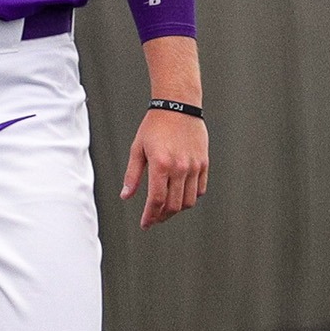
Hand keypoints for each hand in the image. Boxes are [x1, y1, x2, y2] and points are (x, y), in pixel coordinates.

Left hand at [121, 109, 208, 229]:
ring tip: (166, 207)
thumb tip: (126, 195)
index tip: (145, 224)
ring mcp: (194, 166)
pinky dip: (191, 197)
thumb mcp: (138, 148)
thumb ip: (132, 175)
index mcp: (160, 164)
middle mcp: (179, 167)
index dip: (150, 217)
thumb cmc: (155, 125)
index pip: (156, 201)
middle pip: (173, 205)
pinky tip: (181, 194)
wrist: (179, 105)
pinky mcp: (203, 163)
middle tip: (154, 218)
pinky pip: (200, 189)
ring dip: (176, 209)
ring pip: (189, 201)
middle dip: (162, 217)